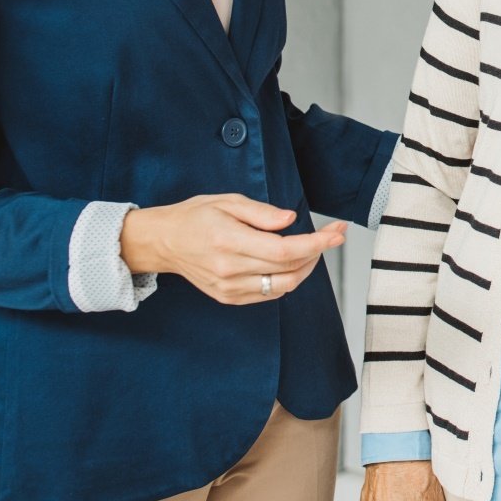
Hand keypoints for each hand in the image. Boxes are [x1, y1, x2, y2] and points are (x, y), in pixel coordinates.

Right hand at [118, 195, 345, 305]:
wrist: (163, 242)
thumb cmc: (194, 217)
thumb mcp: (227, 201)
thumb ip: (261, 212)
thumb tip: (290, 220)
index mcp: (230, 241)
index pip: (284, 250)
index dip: (316, 244)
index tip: (337, 234)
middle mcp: (230, 269)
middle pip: (289, 268)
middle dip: (318, 251)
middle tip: (332, 235)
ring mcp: (229, 288)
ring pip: (284, 285)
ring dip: (306, 268)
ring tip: (312, 248)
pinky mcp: (229, 298)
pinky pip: (269, 294)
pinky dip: (287, 279)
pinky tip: (290, 262)